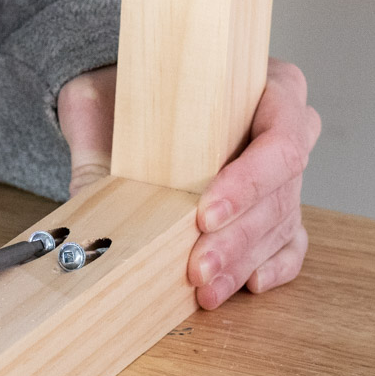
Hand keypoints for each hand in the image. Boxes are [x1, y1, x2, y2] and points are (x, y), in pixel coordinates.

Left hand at [58, 59, 321, 308]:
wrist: (121, 104)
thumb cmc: (126, 93)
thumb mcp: (99, 102)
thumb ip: (98, 139)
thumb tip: (86, 198)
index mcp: (267, 86)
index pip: (280, 137)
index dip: (247, 182)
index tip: (205, 214)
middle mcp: (285, 129)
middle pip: (280, 192)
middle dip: (237, 238)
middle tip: (199, 268)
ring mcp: (282, 174)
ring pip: (280, 225)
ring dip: (242, 261)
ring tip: (206, 288)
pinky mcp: (274, 211)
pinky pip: (288, 244)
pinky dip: (270, 267)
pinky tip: (246, 283)